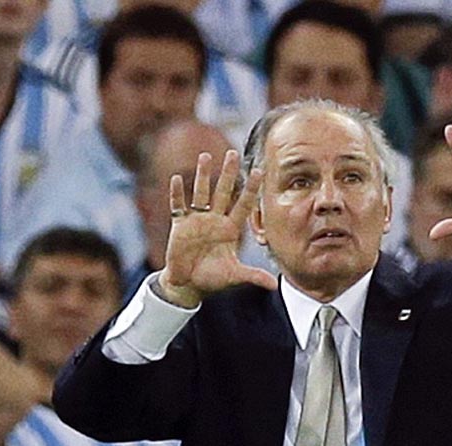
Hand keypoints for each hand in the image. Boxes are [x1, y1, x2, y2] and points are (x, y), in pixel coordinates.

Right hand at [161, 152, 276, 307]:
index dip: (250, 189)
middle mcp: (214, 220)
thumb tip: (274, 285)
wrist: (188, 284)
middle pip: (222, 192)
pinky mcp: (180, 225)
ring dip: (203, 176)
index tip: (258, 171)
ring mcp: (196, 220)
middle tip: (233, 153)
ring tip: (206, 156)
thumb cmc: (212, 279)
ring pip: (201, 193)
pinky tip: (177, 180)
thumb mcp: (234, 276)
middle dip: (228, 173)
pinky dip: (177, 195)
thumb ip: (253, 276)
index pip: (242, 205)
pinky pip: (178, 206)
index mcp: (229, 229)